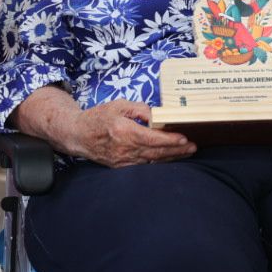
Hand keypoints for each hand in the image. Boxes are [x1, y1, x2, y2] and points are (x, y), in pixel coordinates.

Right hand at [70, 100, 195, 167]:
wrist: (78, 135)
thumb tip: (158, 115)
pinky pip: (144, 166)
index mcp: (124, 131)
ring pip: (153, 161)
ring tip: (187, 152)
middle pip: (156, 152)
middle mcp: (125, 149)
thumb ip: (140, 109)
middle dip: (177, 150)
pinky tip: (169, 158)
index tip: (184, 138)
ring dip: (171, 157)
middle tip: (193, 147)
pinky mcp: (121, 166)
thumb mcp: (119, 105)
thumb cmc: (98, 117)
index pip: (153, 139)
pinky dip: (159, 162)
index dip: (170, 140)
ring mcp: (123, 160)